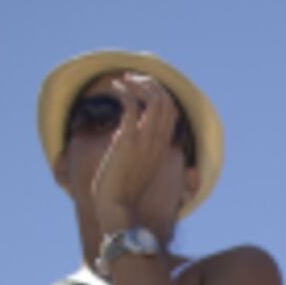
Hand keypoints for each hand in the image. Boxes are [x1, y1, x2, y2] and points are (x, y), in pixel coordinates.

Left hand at [89, 73, 178, 229]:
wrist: (117, 206)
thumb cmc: (124, 190)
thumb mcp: (139, 167)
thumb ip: (141, 151)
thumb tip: (129, 139)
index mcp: (162, 146)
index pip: (171, 111)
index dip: (160, 94)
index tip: (143, 88)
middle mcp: (158, 141)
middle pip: (166, 100)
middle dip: (150, 83)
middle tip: (132, 78)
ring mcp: (144, 140)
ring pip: (154, 99)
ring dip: (139, 83)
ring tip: (123, 80)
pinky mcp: (127, 140)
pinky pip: (131, 105)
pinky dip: (124, 91)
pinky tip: (114, 88)